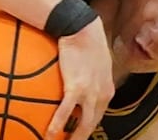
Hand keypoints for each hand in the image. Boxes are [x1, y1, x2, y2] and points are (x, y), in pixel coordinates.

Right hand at [47, 21, 114, 139]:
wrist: (82, 28)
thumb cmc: (88, 41)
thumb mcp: (97, 63)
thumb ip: (92, 78)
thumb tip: (79, 84)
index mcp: (107, 90)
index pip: (99, 116)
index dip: (89, 128)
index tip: (79, 135)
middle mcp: (102, 95)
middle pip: (92, 124)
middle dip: (82, 137)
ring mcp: (90, 92)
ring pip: (83, 124)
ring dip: (73, 138)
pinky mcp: (76, 87)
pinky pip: (65, 111)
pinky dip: (58, 124)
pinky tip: (49, 134)